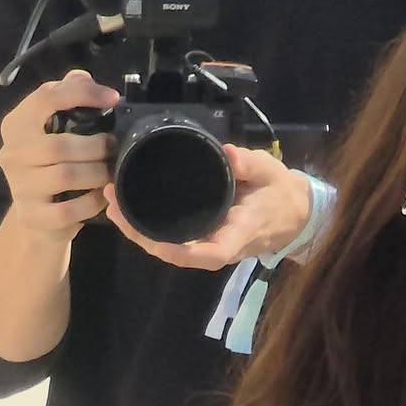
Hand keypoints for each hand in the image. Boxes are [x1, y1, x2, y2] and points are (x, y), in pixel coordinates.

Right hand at [0, 69, 119, 243]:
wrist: (35, 222)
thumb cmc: (48, 170)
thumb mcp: (52, 133)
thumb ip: (65, 101)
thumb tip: (83, 76)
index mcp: (15, 125)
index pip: (46, 97)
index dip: (82, 94)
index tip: (113, 98)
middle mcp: (12, 153)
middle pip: (60, 144)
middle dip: (96, 147)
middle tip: (114, 150)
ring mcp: (20, 187)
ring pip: (66, 176)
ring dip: (97, 174)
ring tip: (110, 173)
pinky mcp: (34, 217)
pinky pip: (71, 209)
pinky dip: (93, 203)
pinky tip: (102, 198)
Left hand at [104, 146, 312, 270]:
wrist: (294, 213)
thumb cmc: (280, 192)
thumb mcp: (269, 172)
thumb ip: (248, 163)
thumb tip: (226, 152)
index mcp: (238, 233)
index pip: (210, 253)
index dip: (181, 252)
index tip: (156, 241)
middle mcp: (220, 245)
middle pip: (178, 253)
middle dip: (143, 236)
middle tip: (113, 205)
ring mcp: (210, 244)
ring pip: (170, 248)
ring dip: (138, 232)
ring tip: (111, 203)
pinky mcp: (203, 236)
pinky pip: (173, 239)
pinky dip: (148, 227)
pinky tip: (128, 208)